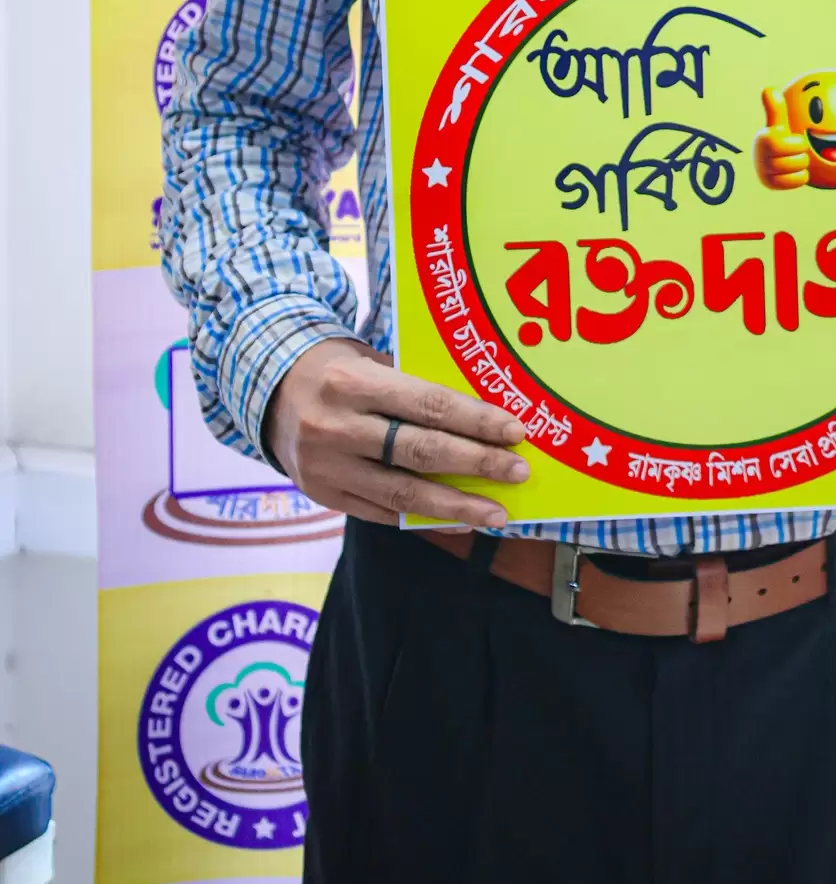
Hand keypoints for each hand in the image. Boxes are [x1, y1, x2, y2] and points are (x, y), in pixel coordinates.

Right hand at [264, 336, 528, 528]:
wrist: (269, 391)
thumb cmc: (337, 371)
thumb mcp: (369, 362)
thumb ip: (414, 390)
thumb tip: (481, 419)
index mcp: (353, 383)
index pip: (428, 404)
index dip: (476, 421)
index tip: (515, 431)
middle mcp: (336, 427)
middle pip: (421, 452)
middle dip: (477, 463)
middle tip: (518, 471)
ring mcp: (327, 467)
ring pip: (403, 494)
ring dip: (457, 506)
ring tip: (497, 513)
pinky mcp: (322, 495)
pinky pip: (381, 514)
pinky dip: (423, 520)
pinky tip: (457, 521)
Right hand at [754, 87, 808, 190]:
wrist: (767, 158)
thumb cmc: (778, 136)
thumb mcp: (778, 123)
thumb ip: (776, 108)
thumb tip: (769, 88)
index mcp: (764, 140)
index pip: (792, 146)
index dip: (797, 144)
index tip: (792, 140)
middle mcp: (761, 157)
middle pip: (798, 160)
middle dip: (801, 155)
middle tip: (794, 152)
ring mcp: (764, 172)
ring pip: (798, 172)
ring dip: (800, 166)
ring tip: (792, 161)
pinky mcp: (770, 184)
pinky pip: (796, 182)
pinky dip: (799, 177)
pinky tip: (793, 172)